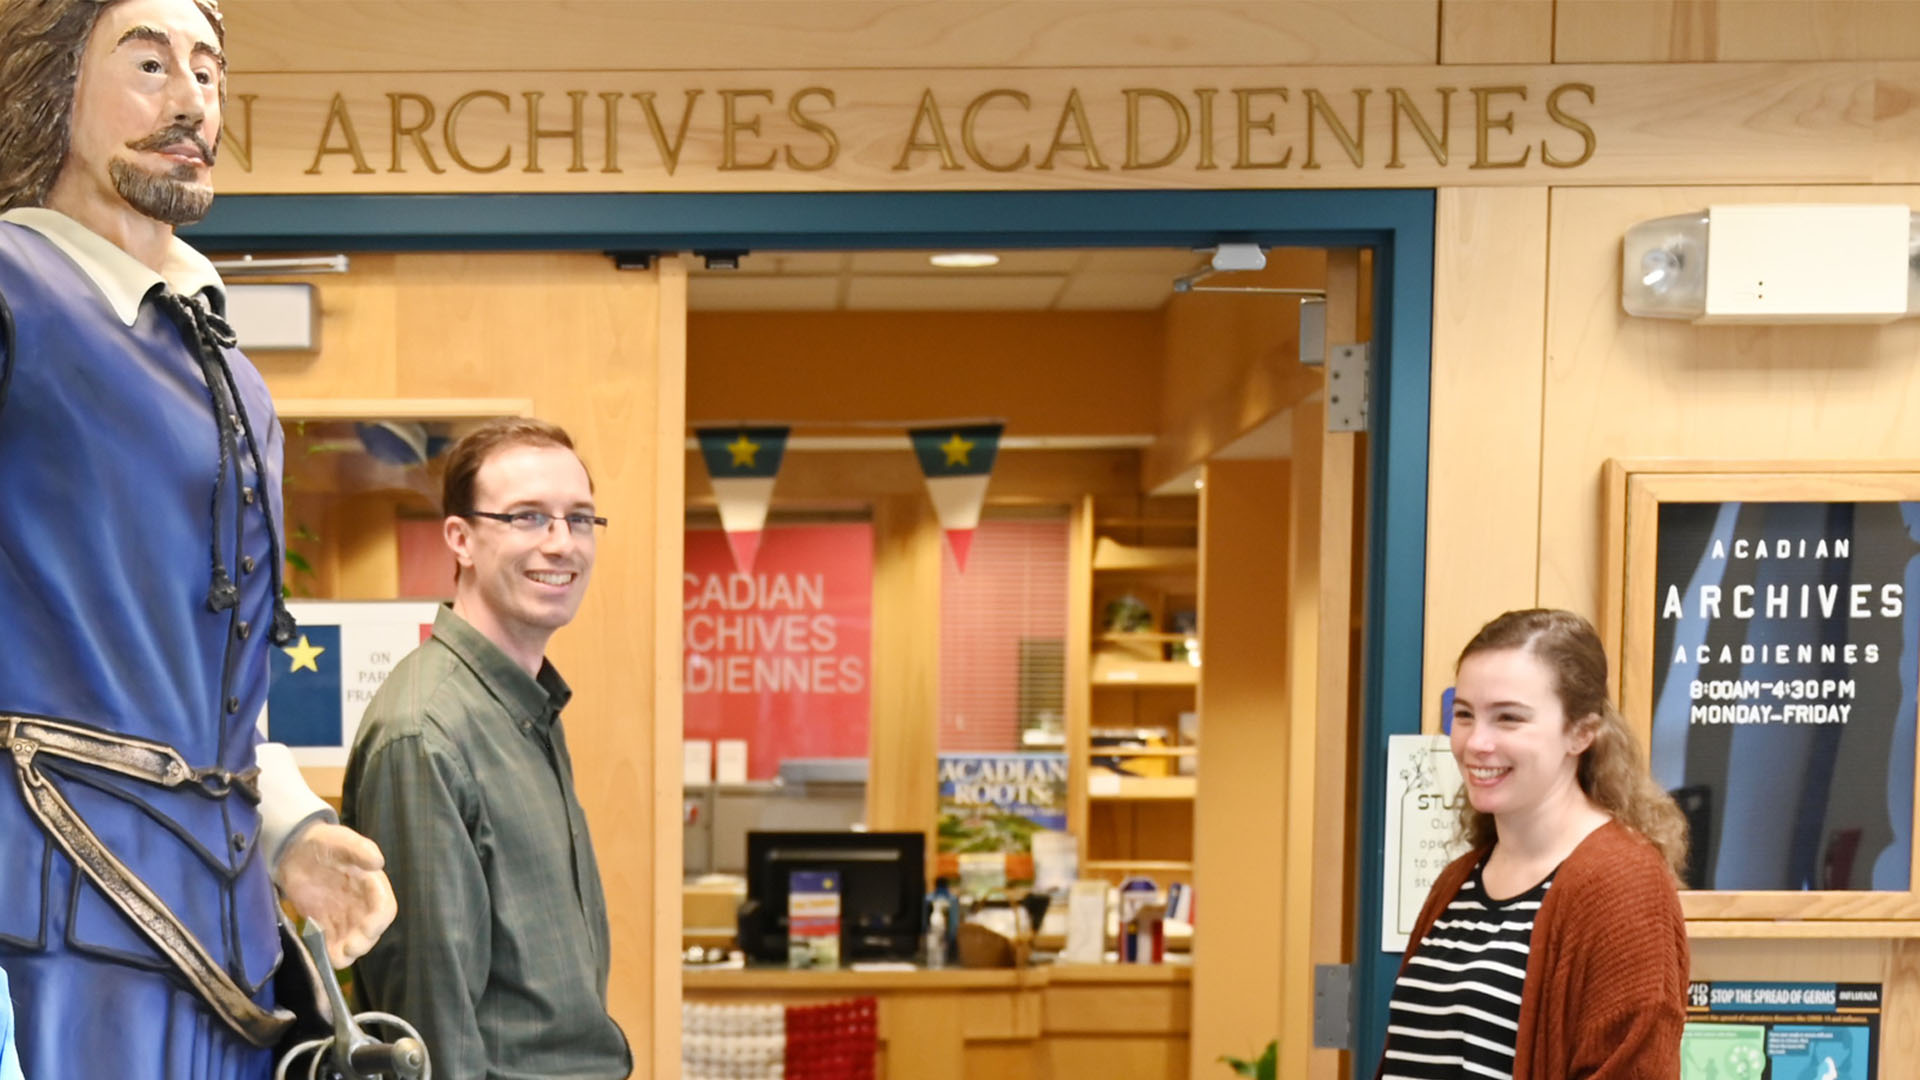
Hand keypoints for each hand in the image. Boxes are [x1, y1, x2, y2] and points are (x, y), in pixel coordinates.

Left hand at [274, 822, 397, 968]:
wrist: (295, 852)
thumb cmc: (323, 843)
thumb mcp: (341, 840)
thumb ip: (359, 849)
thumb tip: (378, 862)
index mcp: (372, 885)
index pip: (384, 907)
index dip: (379, 920)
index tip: (368, 928)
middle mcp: (362, 905)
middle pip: (372, 931)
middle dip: (364, 942)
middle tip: (349, 947)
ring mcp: (344, 917)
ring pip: (355, 943)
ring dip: (349, 952)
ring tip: (336, 955)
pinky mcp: (326, 926)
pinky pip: (333, 946)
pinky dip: (331, 954)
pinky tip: (322, 954)